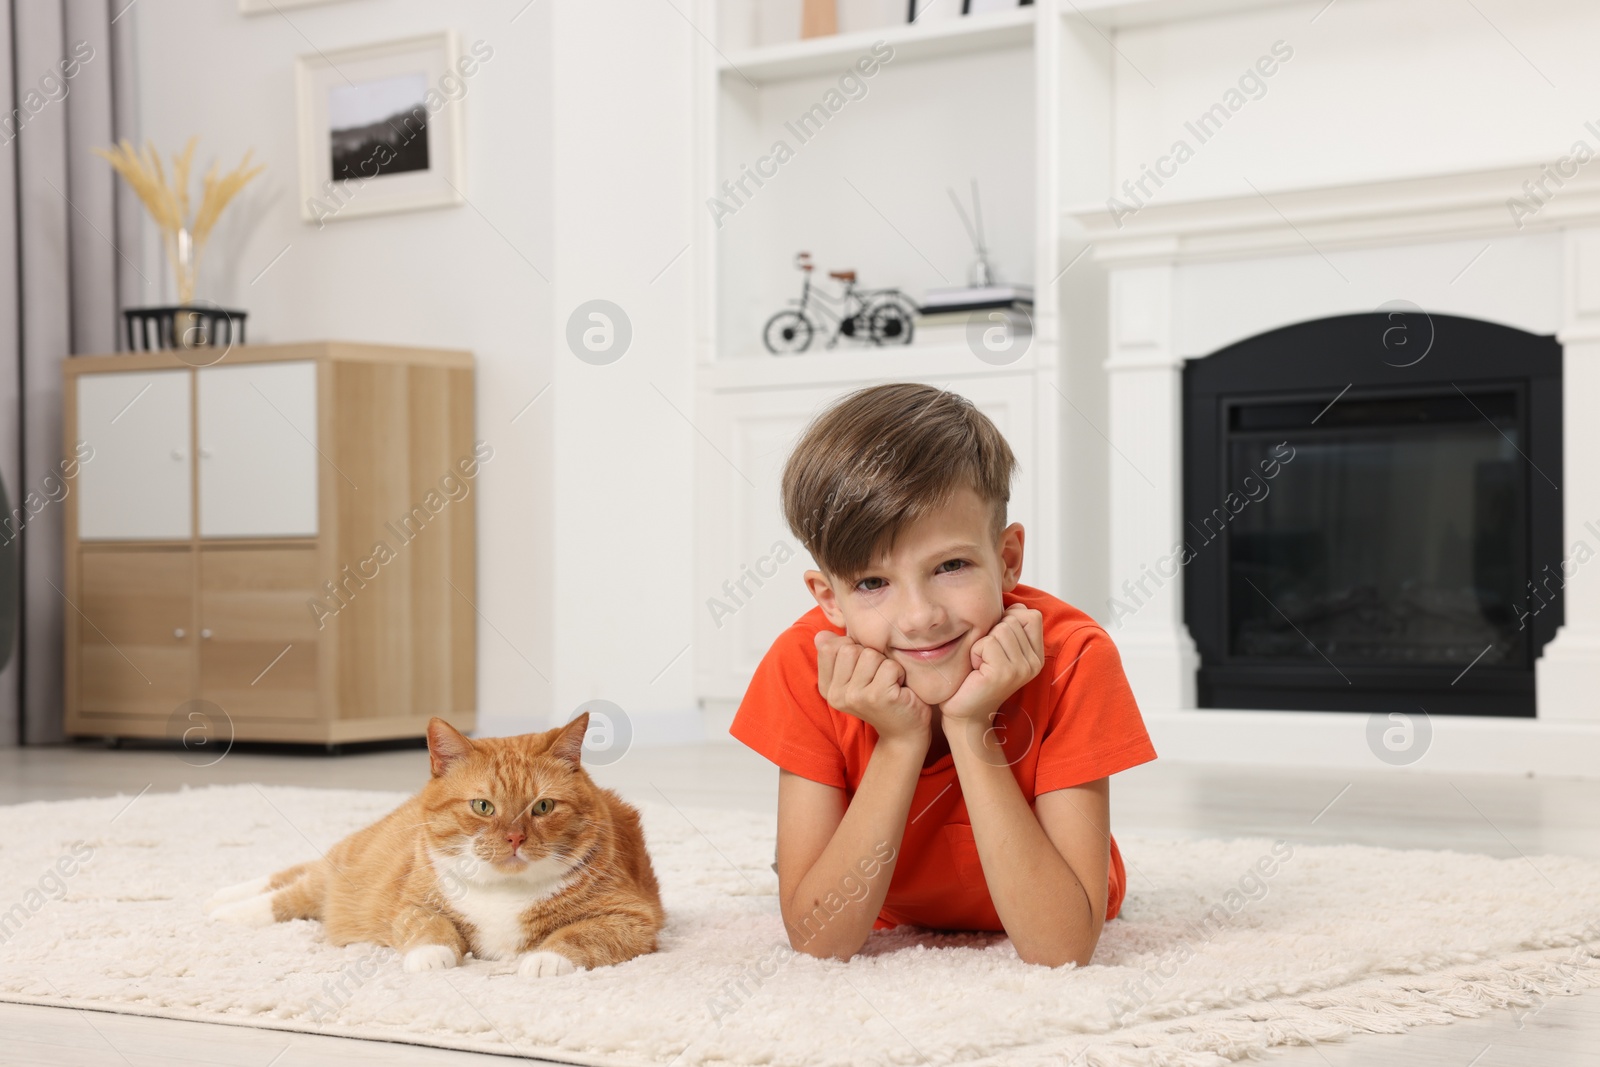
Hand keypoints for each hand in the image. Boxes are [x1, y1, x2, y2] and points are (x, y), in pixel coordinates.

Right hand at [814, 631, 932, 744]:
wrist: (903, 732)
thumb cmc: (881, 697)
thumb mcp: (854, 675)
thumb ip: (837, 654)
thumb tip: (822, 634)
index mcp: (827, 688)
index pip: (829, 647)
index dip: (852, 648)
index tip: (862, 669)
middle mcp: (836, 695)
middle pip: (850, 648)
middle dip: (870, 656)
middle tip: (878, 678)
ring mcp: (855, 697)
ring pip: (870, 655)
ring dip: (885, 664)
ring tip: (888, 683)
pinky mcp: (877, 697)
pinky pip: (889, 666)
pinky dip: (899, 673)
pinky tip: (898, 689)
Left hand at [940, 604, 1043, 725]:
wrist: (965, 713)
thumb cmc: (976, 677)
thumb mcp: (998, 648)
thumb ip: (1010, 627)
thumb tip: (1015, 605)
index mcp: (1036, 656)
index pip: (1031, 615)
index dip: (1008, 619)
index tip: (996, 642)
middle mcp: (1034, 663)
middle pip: (1013, 619)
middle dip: (992, 633)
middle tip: (986, 658)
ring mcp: (1021, 669)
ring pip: (1000, 629)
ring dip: (982, 643)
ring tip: (981, 664)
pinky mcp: (1004, 673)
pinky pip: (987, 642)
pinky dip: (975, 652)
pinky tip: (976, 670)